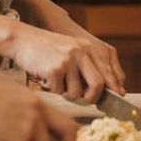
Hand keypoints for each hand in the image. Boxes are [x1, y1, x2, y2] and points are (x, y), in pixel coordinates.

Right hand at [9, 22, 124, 100]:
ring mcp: (67, 60)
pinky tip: (48, 78)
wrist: (23, 40)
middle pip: (98, 84)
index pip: (107, 71)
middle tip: (86, 100)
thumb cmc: (48, 49)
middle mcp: (80, 52)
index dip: (113, 87)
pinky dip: (54, 90)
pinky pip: (60, 92)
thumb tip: (106, 87)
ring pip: (77, 93)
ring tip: (60, 84)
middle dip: (93, 97)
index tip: (117, 98)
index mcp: (88, 47)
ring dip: (69, 94)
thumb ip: (88, 64)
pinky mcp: (54, 69)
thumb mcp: (72, 49)